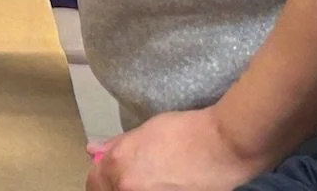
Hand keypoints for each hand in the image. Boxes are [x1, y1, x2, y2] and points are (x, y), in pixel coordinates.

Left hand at [86, 107, 273, 190]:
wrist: (223, 147)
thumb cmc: (184, 132)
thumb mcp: (144, 131)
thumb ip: (117, 145)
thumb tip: (94, 151)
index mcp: (119, 167)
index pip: (93, 182)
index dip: (99, 176)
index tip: (107, 175)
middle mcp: (128, 189)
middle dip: (113, 186)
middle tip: (132, 177)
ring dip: (129, 189)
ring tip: (148, 180)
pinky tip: (160, 185)